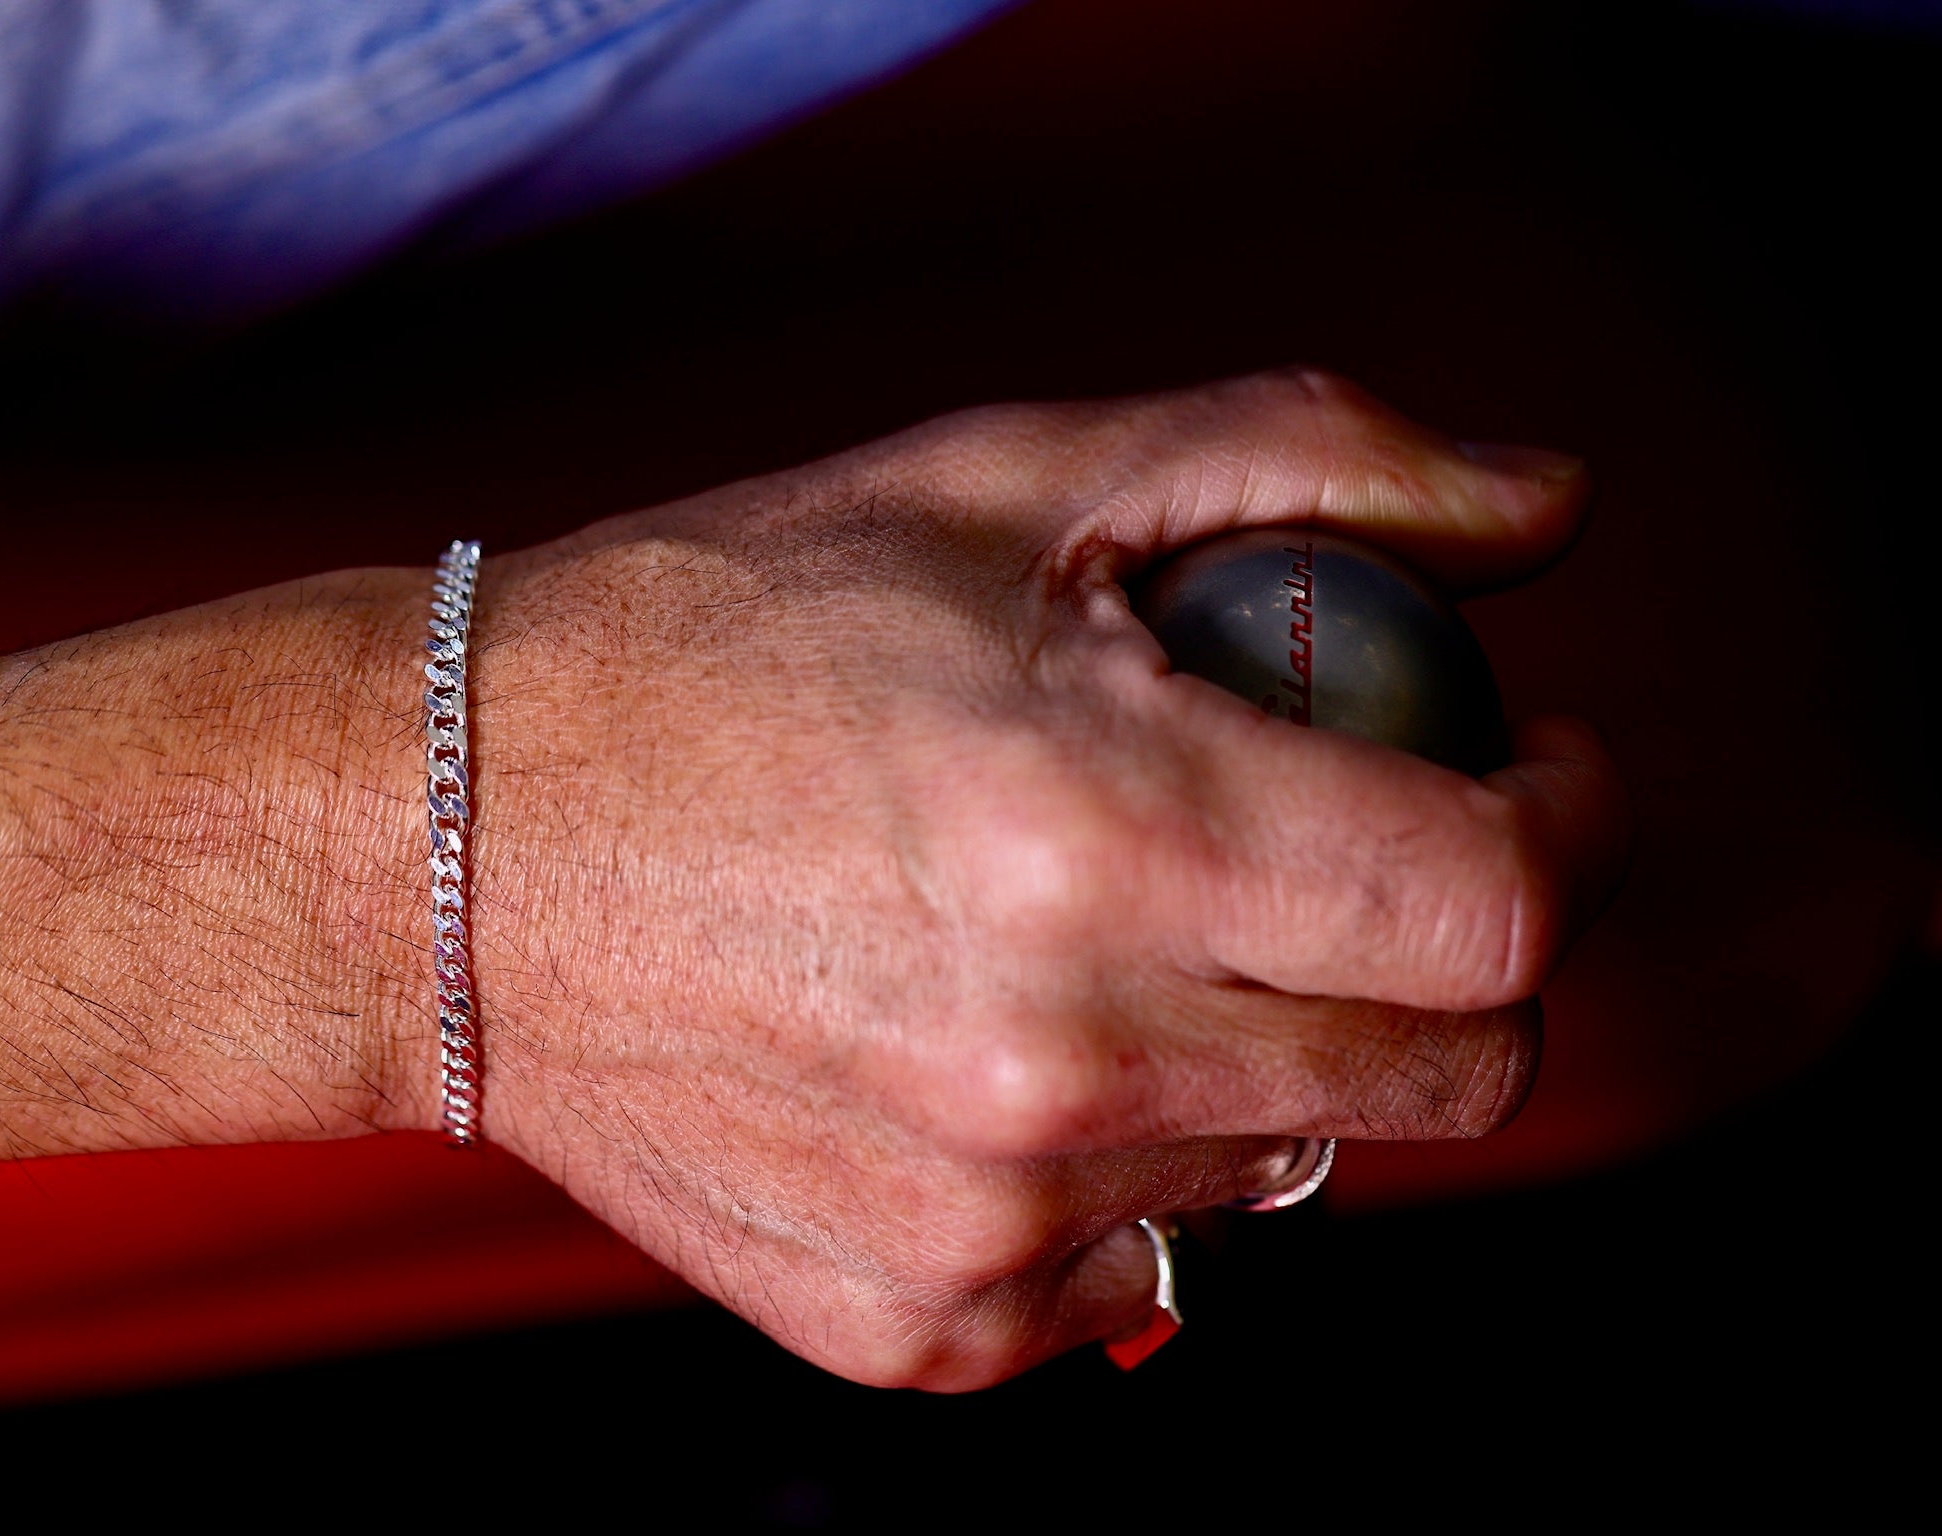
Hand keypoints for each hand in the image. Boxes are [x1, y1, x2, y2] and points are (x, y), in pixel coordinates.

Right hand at [463, 369, 1630, 1387]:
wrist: (442, 846)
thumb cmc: (723, 637)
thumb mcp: (1009, 480)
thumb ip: (1312, 465)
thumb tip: (1548, 506)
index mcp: (1104, 834)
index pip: (1500, 909)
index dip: (1566, 826)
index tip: (1528, 773)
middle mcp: (1060, 1061)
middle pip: (1451, 1071)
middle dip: (1457, 950)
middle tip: (1360, 852)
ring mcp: (989, 1222)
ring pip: (1293, 1164)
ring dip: (1273, 1041)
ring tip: (1120, 927)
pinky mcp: (917, 1323)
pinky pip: (1140, 1262)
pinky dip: (1130, 1156)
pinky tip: (1009, 1048)